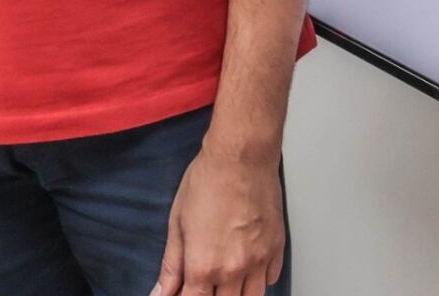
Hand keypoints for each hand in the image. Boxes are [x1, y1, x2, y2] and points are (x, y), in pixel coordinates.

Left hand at [149, 143, 284, 295]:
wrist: (241, 156)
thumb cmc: (208, 182)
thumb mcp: (178, 224)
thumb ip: (171, 265)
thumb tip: (161, 292)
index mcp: (204, 266)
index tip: (182, 291)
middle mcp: (234, 270)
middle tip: (202, 282)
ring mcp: (259, 261)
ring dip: (235, 294)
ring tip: (225, 281)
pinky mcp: (276, 248)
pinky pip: (270, 279)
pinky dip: (257, 280)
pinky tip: (247, 268)